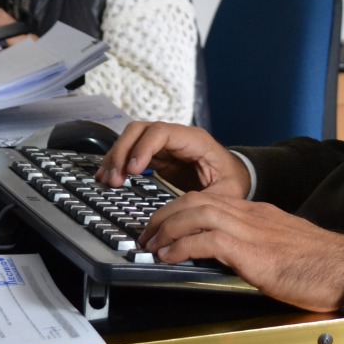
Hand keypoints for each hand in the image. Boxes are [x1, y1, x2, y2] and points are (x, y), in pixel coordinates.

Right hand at [96, 121, 250, 197]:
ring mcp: (165, 145)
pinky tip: (109, 178)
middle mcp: (176, 138)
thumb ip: (208, 201)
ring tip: (107, 181)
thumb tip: (185, 213)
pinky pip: (132, 152)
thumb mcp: (228, 192)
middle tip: (114, 179)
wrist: (235, 175)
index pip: (161, 132)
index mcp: (194, 140)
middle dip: (122, 152)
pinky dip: (119, 163)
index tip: (133, 170)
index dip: (143, 148)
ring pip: (132, 139)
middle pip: (139, 130)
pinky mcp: (158, 157)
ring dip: (116, 157)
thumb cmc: (233, 179)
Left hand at [141, 193, 343, 312]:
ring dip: (166, 228)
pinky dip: (181, 246)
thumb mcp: (283, 247)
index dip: (179, 211)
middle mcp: (251, 214)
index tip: (163, 227)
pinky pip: (206, 240)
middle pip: (195, 200)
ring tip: (150, 245)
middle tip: (146, 235)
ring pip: (196, 213)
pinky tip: (169, 256)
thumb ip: (258, 244)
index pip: (208, 199)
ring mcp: (251, 229)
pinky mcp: (252, 250)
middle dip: (164, 215)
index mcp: (258, 213)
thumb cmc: (321, 265)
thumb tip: (235, 255)